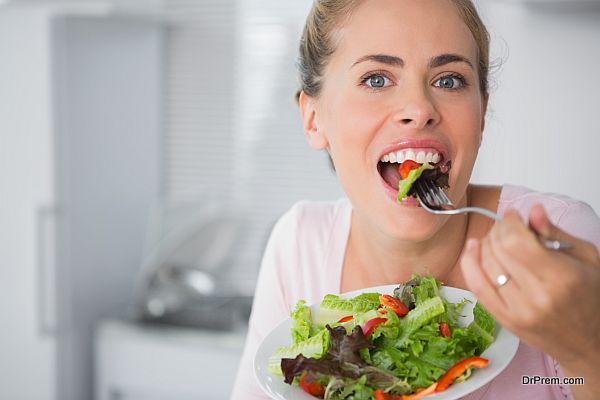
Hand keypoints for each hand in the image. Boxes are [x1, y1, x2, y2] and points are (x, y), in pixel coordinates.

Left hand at [460, 204, 599, 398]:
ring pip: (485, 264)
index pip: (517, 240)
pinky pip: (476, 286)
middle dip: (499, 229)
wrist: (589, 342)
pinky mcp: (504, 320)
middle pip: (498, 249)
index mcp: (561, 277)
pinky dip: (470, 263)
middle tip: (508, 226)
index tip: (514, 216)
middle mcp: (536, 296)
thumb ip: (555, 233)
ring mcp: (517, 311)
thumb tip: (532, 210)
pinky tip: (473, 248)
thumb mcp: (585, 258)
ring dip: (486, 243)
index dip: (510, 222)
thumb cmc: (591, 298)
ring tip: (497, 238)